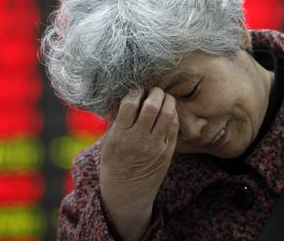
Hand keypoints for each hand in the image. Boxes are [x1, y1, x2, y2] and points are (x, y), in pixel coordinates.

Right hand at [99, 87, 178, 239]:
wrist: (127, 193)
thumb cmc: (114, 164)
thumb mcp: (108, 142)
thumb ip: (117, 121)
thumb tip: (126, 96)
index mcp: (120, 136)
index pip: (130, 104)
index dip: (135, 91)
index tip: (136, 89)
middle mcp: (138, 140)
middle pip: (152, 106)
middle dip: (155, 92)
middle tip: (154, 90)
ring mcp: (155, 147)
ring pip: (167, 114)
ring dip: (167, 100)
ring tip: (163, 97)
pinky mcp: (168, 152)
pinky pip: (174, 127)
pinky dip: (173, 115)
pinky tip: (168, 111)